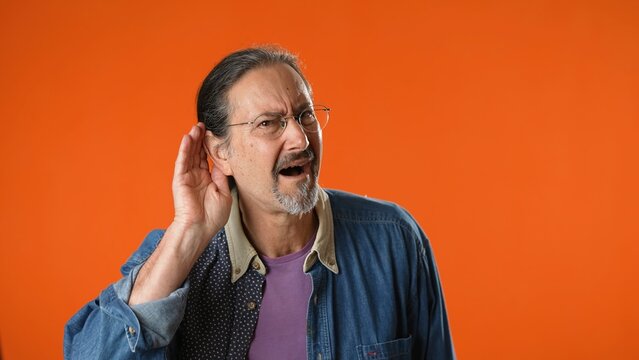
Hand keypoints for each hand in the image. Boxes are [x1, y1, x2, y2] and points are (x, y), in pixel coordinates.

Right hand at [172, 122, 231, 242]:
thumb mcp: (224, 194)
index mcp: (207, 180)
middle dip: (201, 139)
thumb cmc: (212, 217)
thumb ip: (222, 177)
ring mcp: (188, 177)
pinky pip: (182, 162)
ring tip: (196, 127)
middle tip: (204, 125)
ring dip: (193, 140)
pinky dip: (185, 150)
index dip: (210, 147)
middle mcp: (197, 177)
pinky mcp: (180, 180)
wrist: (200, 229)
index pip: (207, 159)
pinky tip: (188, 138)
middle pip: (198, 153)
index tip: (214, 135)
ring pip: (190, 154)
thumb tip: (221, 162)